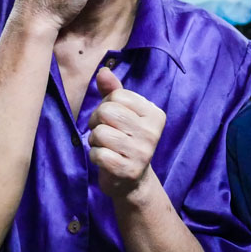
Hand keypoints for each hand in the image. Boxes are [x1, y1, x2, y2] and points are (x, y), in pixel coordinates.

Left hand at [89, 67, 166, 199]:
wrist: (132, 181)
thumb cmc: (124, 140)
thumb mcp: (122, 113)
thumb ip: (113, 91)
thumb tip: (103, 70)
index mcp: (155, 114)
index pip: (117, 95)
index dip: (106, 105)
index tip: (112, 120)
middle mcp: (152, 132)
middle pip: (107, 112)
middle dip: (97, 122)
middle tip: (105, 134)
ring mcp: (142, 152)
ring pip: (99, 132)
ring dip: (95, 141)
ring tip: (106, 147)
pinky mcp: (128, 170)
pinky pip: (98, 154)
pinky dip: (95, 156)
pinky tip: (106, 161)